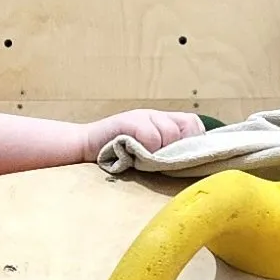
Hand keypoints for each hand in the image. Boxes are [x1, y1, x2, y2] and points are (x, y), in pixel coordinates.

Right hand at [79, 109, 206, 158]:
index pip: (194, 125)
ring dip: (159, 153)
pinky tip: (132, 155)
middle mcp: (156, 115)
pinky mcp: (129, 120)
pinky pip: (151, 137)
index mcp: (163, 121)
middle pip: (187, 129)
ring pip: (170, 134)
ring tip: (142, 159)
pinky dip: (145, 150)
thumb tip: (191, 164)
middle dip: (177, 150)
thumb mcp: (147, 152)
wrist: (84, 146)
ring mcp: (143, 115)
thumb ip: (167, 153)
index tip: (182, 158)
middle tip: (157, 161)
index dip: (194, 142)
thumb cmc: (117, 155)